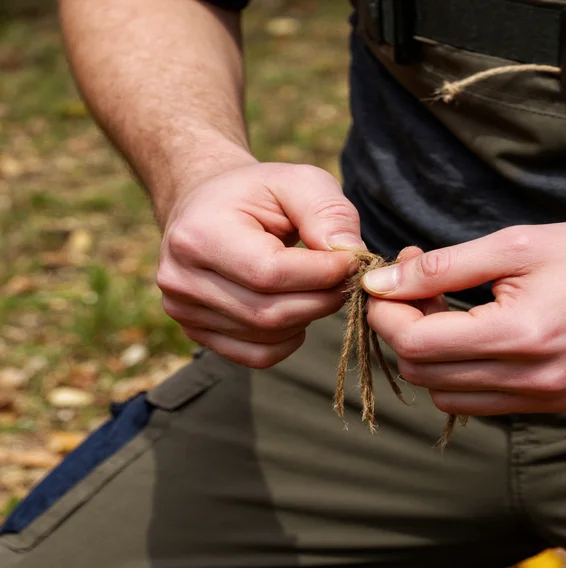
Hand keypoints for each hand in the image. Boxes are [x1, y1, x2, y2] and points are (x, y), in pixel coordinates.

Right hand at [157, 161, 364, 367]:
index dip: (322, 273)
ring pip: (268, 337)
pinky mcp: (197, 333)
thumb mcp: (297, 182)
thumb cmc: (257, 193)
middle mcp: (181, 279)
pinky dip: (289, 338)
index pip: (270, 273)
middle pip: (269, 313)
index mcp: (198, 235)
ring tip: (319, 286)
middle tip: (345, 279)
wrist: (206, 208)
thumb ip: (328, 212)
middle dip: (321, 299)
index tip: (352, 261)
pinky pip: (258, 355)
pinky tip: (297, 308)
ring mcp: (184, 311)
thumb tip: (351, 253)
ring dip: (308, 316)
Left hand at [364, 223, 565, 415]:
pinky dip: (459, 371)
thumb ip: (443, 267)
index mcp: (520, 337)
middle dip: (403, 327)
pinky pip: (480, 402)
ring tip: (447, 306)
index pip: (415, 343)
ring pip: (445, 395)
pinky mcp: (552, 406)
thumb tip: (383, 283)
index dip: (387, 311)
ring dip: (429, 352)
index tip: (389, 279)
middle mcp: (530, 383)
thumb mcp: (518, 244)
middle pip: (422, 373)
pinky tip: (474, 331)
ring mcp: (543, 401)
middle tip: (419, 282)